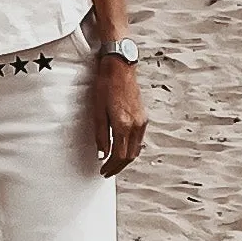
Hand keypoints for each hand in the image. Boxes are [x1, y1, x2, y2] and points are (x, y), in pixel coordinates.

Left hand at [93, 55, 146, 177]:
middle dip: (118, 167)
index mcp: (123, 124)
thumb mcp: (98, 111)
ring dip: (125, 159)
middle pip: (130, 156)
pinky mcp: (143, 117)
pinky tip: (123, 149)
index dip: (111, 166)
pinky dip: (131, 149)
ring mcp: (142, 121)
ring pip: (136, 149)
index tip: (103, 171)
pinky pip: (139, 139)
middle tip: (107, 172)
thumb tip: (102, 154)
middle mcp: (136, 125)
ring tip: (114, 163)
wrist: (120, 68)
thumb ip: (100, 135)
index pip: (119, 155)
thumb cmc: (106, 86)